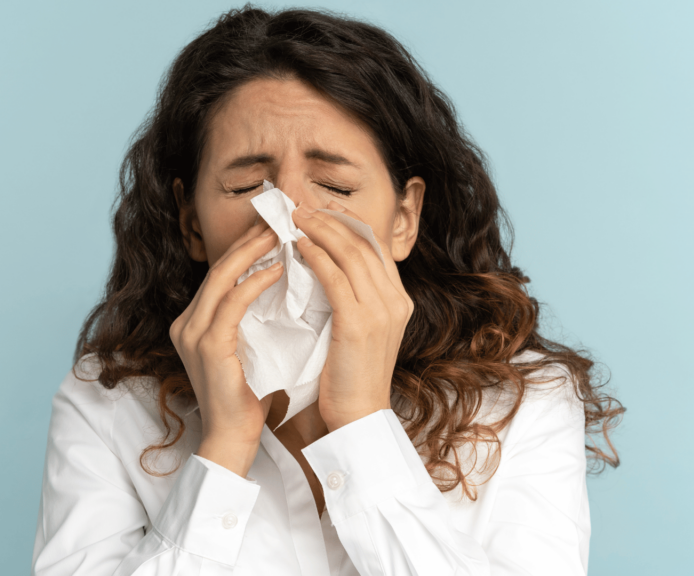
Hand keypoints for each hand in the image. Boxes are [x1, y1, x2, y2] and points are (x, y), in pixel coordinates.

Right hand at [169, 220, 284, 475]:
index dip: (246, 248)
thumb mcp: (248, 349)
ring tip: (282, 233)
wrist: (232, 440)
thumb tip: (280, 286)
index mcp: (193, 323)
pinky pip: (233, 303)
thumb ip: (252, 320)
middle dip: (250, 240)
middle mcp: (186, 324)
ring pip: (223, 279)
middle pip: (219, 268)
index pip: (221, 275)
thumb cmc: (247, 399)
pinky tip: (279, 268)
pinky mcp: (207, 346)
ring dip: (254, 252)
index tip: (274, 228)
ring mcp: (192, 334)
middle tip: (280, 218)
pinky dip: (256, 282)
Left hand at [292, 201, 414, 430]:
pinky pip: (335, 278)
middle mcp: (395, 301)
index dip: (348, 222)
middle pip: (364, 243)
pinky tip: (298, 247)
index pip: (375, 247)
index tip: (323, 207)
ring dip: (320, 230)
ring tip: (295, 218)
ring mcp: (381, 311)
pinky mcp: (359, 323)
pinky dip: (316, 257)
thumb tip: (326, 268)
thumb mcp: (359, 331)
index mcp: (399, 301)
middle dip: (331, 218)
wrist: (357, 417)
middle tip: (301, 205)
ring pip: (351, 254)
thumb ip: (352, 299)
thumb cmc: (350, 378)